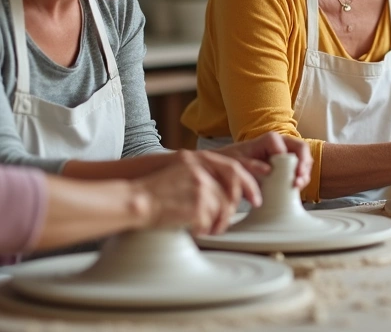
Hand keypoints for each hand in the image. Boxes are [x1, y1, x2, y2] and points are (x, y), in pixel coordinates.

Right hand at [132, 150, 257, 234]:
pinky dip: (205, 230)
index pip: (234, 168)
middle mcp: (201, 171)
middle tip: (230, 220)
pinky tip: (195, 230)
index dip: (249, 184)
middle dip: (237, 208)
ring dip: (218, 224)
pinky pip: (210, 222)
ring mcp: (200, 187)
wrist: (135, 200)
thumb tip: (226, 191)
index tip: (255, 198)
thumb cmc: (155, 191)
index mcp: (198, 160)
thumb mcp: (180, 172)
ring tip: (207, 229)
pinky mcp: (197, 205)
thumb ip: (202, 175)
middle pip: (233, 191)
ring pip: (224, 210)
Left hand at [216, 133, 312, 188]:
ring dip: (305, 173)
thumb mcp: (236, 163)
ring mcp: (286, 155)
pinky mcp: (287, 166)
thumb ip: (250, 165)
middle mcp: (281, 144)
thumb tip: (268, 170)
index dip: (288, 156)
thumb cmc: (232, 162)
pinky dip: (301, 179)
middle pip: (301, 148)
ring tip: (298, 186)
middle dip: (303, 164)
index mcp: (269, 140)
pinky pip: (300, 170)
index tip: (287, 171)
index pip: (284, 144)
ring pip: (304, 159)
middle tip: (299, 180)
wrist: (228, 168)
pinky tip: (296, 188)